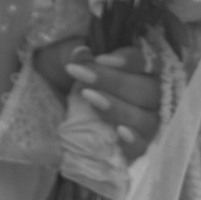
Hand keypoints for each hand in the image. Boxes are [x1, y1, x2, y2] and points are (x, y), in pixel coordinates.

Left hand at [30, 39, 165, 157]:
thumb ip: (75, 52)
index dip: (129, 60)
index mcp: (138, 66)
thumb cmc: (63, 74)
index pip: (147, 61)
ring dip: (120, 109)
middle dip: (117, 83)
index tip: (101, 59)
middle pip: (151, 90)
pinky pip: (143, 147)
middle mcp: (149, 94)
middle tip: (85, 78)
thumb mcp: (62, 57)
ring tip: (91, 100)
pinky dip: (134, 141)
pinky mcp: (135, 147)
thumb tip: (81, 53)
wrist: (50, 106)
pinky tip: (120, 132)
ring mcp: (144, 122)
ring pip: (148, 119)